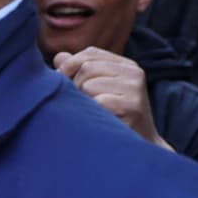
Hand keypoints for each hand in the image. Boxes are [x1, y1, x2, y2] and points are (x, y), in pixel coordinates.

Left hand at [54, 47, 169, 148]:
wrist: (139, 144)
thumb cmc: (113, 115)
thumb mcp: (97, 88)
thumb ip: (78, 70)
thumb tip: (59, 57)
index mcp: (126, 65)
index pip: (91, 52)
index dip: (71, 63)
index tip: (60, 78)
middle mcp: (134, 72)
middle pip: (87, 68)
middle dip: (75, 85)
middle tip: (81, 101)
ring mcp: (135, 89)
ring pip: (89, 85)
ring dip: (84, 100)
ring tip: (94, 111)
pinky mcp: (133, 106)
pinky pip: (98, 102)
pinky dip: (93, 111)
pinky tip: (101, 118)